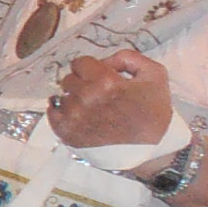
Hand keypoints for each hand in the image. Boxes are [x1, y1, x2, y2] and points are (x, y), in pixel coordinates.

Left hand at [49, 49, 174, 151]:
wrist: (151, 148)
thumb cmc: (153, 111)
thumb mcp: (154, 74)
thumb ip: (127, 57)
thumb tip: (104, 61)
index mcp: (105, 82)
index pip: (79, 62)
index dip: (91, 68)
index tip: (100, 76)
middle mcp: (85, 98)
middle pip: (68, 79)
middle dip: (82, 82)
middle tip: (97, 93)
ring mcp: (74, 117)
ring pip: (62, 96)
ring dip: (74, 99)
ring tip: (92, 107)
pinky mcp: (67, 132)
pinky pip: (53, 113)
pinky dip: (63, 112)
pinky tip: (79, 115)